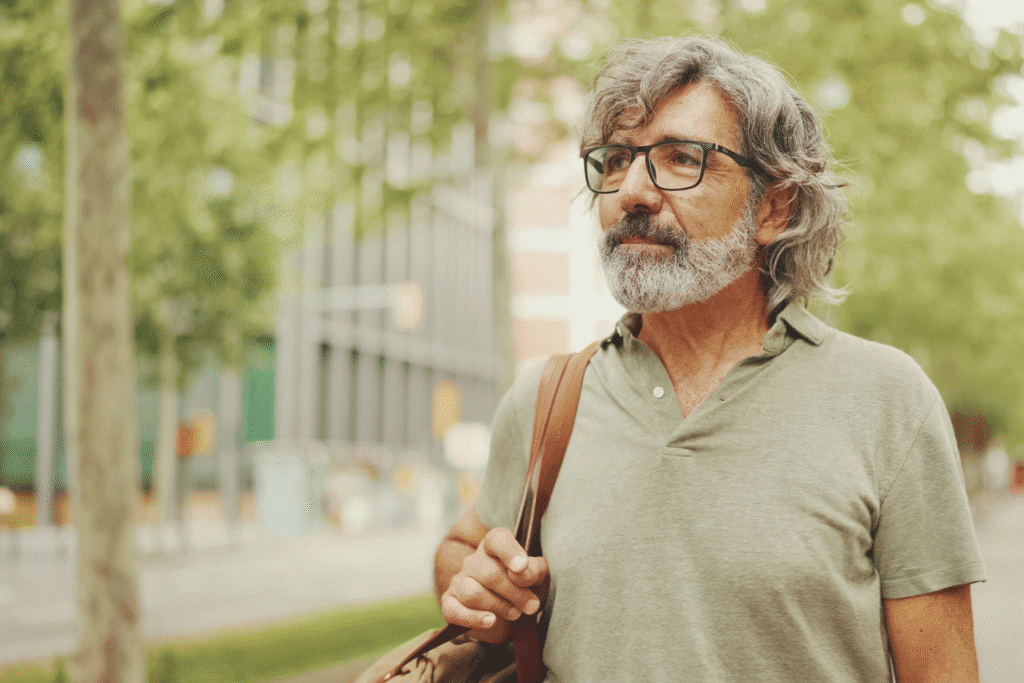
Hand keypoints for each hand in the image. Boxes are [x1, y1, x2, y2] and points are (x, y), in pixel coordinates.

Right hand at [440, 527, 548, 642]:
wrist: (511, 615)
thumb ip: (535, 569)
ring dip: (498, 606)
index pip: (496, 540)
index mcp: (494, 547)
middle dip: (514, 592)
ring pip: (472, 593)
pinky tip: (490, 621)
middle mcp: (473, 561)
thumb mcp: (538, 577)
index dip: (509, 551)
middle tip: (531, 605)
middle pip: (488, 573)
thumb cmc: (525, 588)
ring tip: (515, 613)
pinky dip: (474, 618)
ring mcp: (459, 582)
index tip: (522, 567)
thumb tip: (522, 573)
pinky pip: (455, 611)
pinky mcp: (450, 604)